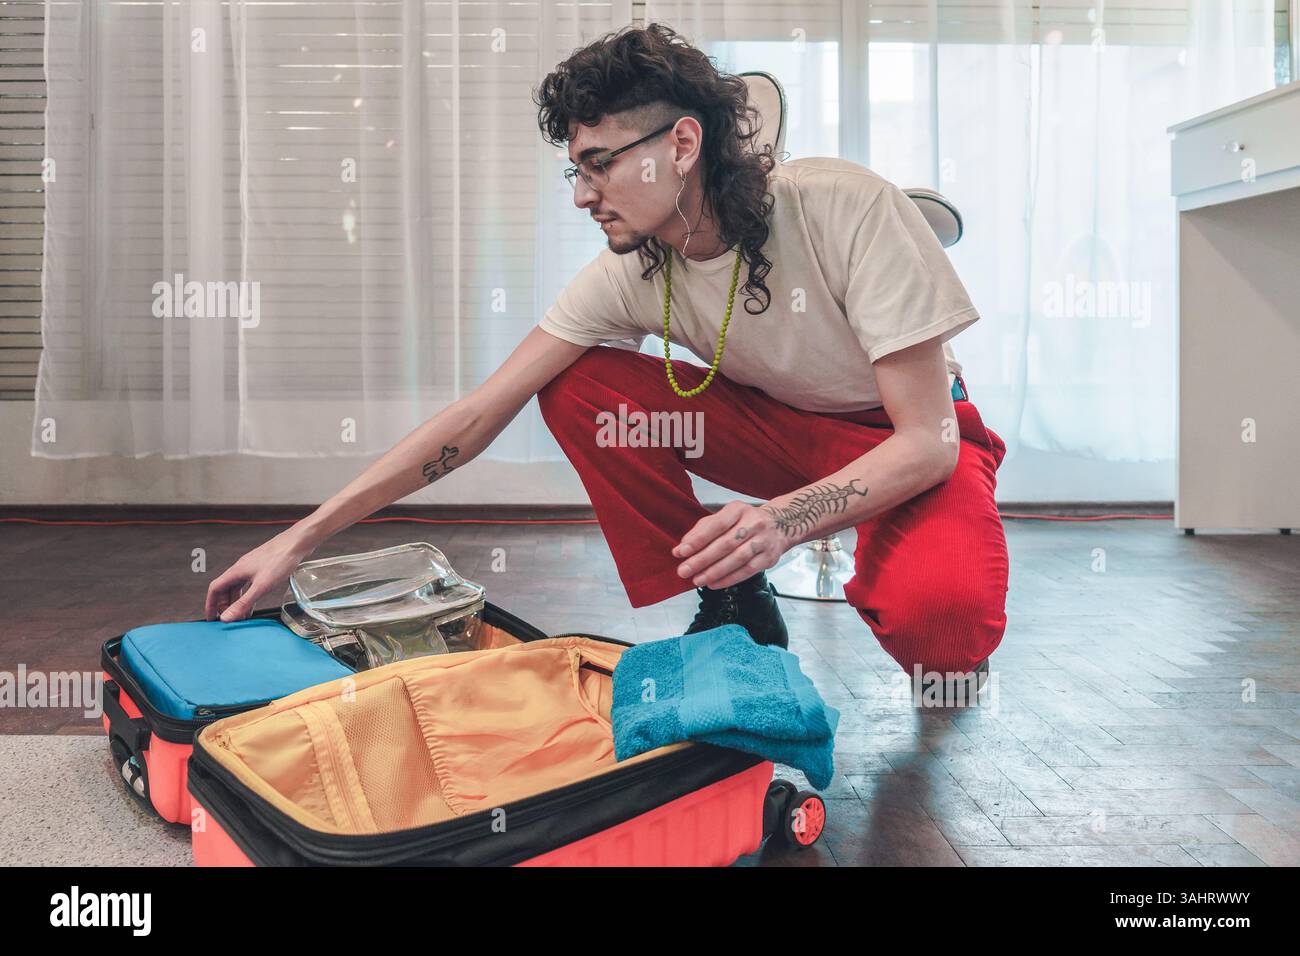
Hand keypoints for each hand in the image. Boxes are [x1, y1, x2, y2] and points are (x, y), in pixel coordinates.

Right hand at [205, 528, 317, 621]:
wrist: (297, 543)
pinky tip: (254, 603)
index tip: (211, 618)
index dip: (210, 604)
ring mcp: (251, 567)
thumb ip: (243, 603)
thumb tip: (226, 617)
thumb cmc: (280, 560)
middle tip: (229, 620)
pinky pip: (249, 584)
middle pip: (225, 589)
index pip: (214, 589)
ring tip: (242, 616)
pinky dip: (248, 595)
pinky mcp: (262, 568)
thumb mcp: (261, 586)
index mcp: (236, 571)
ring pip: (238, 587)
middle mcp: (241, 568)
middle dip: (224, 606)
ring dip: (237, 602)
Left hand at [671, 500, 787, 589]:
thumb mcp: (725, 517)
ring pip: (736, 559)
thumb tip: (681, 548)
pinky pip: (747, 571)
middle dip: (702, 560)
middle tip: (684, 571)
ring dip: (714, 572)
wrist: (782, 525)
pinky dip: (729, 579)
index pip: (716, 525)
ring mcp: (763, 541)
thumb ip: (702, 530)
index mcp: (738, 509)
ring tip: (697, 580)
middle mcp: (753, 523)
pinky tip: (714, 583)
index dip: (698, 539)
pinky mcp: (769, 557)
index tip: (682, 552)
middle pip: (725, 544)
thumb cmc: (746, 521)